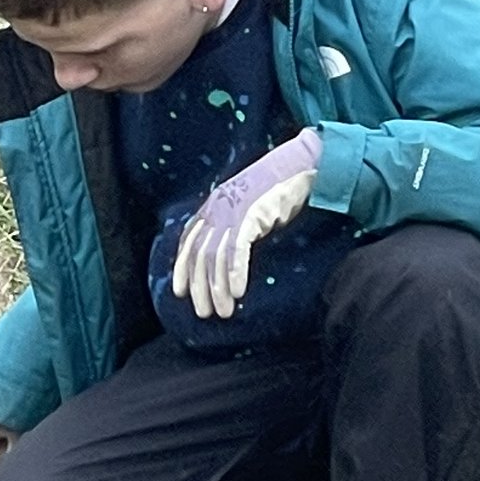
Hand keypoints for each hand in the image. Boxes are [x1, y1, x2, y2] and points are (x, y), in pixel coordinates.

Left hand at [172, 129, 323, 320]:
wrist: (299, 167)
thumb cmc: (278, 189)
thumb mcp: (248, 208)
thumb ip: (235, 226)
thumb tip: (229, 253)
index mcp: (214, 207)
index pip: (190, 242)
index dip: (183, 268)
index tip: (180, 292)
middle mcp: (217, 209)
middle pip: (200, 254)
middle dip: (200, 286)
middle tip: (204, 313)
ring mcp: (232, 211)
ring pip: (216, 257)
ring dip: (218, 288)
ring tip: (223, 311)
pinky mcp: (250, 215)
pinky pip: (237, 250)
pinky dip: (235, 273)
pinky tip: (237, 293)